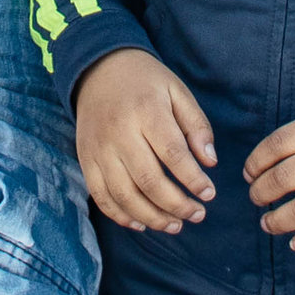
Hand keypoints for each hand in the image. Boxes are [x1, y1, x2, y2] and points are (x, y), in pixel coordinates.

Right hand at [73, 49, 217, 234]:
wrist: (98, 69)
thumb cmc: (146, 82)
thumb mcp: (177, 91)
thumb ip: (196, 125)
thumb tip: (210, 162)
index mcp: (146, 111)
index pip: (173, 154)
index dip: (193, 179)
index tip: (210, 194)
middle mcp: (119, 132)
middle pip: (148, 180)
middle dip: (177, 204)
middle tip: (198, 214)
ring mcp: (99, 149)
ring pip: (124, 195)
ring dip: (152, 217)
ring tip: (175, 225)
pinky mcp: (85, 159)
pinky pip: (101, 196)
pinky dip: (121, 216)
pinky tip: (142, 224)